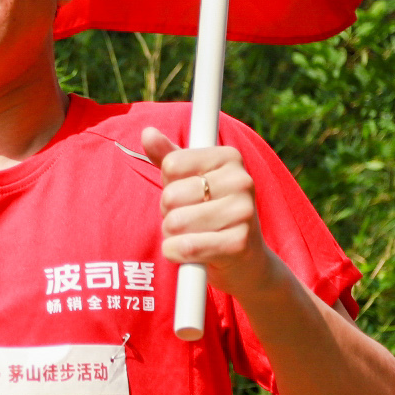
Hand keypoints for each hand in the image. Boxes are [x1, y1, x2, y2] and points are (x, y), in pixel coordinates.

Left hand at [139, 128, 276, 299]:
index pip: (171, 164)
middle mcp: (242, 180)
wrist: (246, 262)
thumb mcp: (191, 182)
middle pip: (170, 195)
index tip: (186, 195)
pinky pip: (186, 247)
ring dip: (172, 236)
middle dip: (168, 214)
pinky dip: (176, 253)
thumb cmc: (212, 215)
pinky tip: (190, 255)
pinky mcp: (239, 243)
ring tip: (192, 236)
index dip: (168, 185)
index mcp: (229, 157)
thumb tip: (147, 133)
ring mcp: (243, 212)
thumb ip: (168, 157)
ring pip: (176, 222)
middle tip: (189, 221)